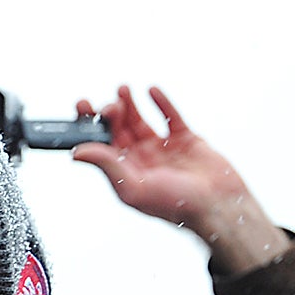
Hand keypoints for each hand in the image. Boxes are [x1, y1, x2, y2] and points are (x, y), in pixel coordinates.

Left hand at [72, 86, 289, 274]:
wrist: (218, 205)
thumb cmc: (175, 205)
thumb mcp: (133, 186)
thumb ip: (106, 165)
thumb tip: (76, 152)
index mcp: (125, 171)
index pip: (101, 144)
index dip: (90, 126)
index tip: (83, 107)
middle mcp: (141, 159)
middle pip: (118, 129)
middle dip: (110, 113)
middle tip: (109, 105)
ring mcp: (163, 148)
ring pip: (141, 120)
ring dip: (130, 104)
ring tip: (122, 89)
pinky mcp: (185, 139)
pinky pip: (171, 117)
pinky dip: (161, 103)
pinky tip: (151, 90)